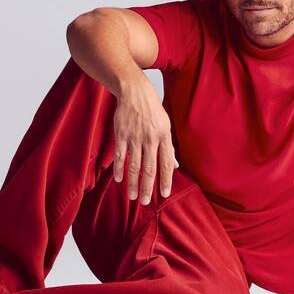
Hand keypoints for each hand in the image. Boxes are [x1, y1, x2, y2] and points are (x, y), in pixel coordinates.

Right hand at [111, 75, 176, 203]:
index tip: (164, 194)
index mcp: (164, 137)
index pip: (166, 163)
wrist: (135, 92)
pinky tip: (118, 179)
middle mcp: (150, 139)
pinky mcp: (122, 134)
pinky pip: (120, 155)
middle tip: (145, 202)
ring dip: (132, 182)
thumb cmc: (152, 110)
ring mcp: (135, 137)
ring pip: (134, 165)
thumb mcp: (165, 126)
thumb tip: (175, 165)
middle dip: (147, 187)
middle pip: (149, 168)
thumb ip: (168, 147)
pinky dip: (119, 168)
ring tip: (132, 196)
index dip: (165, 180)